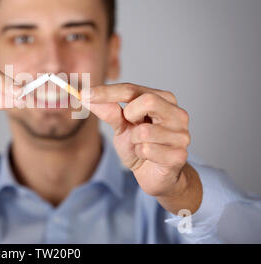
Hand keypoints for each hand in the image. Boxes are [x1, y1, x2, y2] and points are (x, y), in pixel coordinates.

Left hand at [81, 83, 200, 211]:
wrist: (153, 175)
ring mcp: (181, 135)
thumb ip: (108, 111)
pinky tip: (148, 157)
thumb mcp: (121, 126)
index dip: (107, 92)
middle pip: (148, 101)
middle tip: (129, 124)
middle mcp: (177, 114)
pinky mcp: (179, 155)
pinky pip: (147, 150)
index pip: (132, 89)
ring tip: (140, 145)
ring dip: (134, 141)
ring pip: (144, 132)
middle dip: (130, 114)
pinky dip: (140, 154)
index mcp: (164, 100)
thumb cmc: (140, 146)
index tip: (84, 94)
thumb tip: (86, 96)